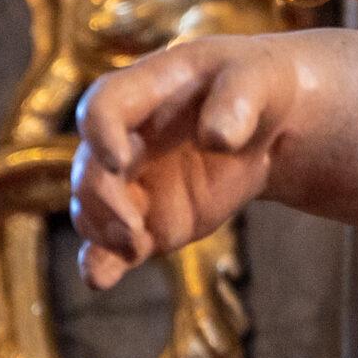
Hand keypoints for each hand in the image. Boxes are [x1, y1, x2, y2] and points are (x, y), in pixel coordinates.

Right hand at [70, 35, 292, 289]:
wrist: (269, 125)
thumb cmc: (258, 87)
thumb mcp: (259, 77)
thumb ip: (238, 101)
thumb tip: (217, 138)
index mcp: (144, 91)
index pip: (101, 106)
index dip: (101, 133)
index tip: (120, 161)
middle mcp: (125, 137)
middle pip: (89, 168)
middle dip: (102, 199)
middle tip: (132, 227)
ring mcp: (132, 181)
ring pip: (92, 210)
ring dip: (103, 232)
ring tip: (135, 248)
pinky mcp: (145, 219)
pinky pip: (110, 245)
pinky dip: (101, 263)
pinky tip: (100, 280)